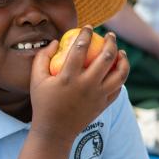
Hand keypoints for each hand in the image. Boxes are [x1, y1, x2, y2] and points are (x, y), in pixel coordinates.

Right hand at [29, 28, 128, 142]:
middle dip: (111, 42)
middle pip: (106, 58)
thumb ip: (42, 58)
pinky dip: (120, 78)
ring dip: (123, 60)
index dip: (85, 34)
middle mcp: (86, 86)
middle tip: (110, 35)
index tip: (88, 27)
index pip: (80, 49)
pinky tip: (118, 70)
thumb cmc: (43, 102)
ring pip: (119, 74)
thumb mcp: (36, 80)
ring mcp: (98, 96)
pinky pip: (118, 88)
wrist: (55, 131)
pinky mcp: (104, 105)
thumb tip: (57, 41)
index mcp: (68, 78)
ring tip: (121, 52)